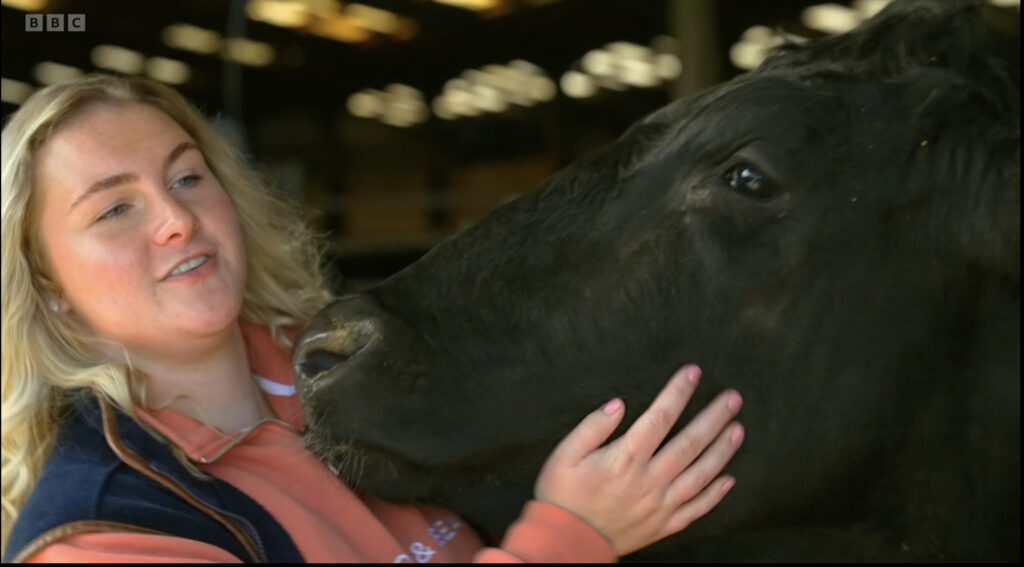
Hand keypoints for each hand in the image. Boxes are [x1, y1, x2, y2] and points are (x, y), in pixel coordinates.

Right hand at [534, 364, 742, 556]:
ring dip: (722, 450)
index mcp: (625, 459)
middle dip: (714, 417)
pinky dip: (715, 494)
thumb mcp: (564, 455)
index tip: (693, 372)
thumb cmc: (562, 495)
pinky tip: (729, 479)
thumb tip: (618, 404)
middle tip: (733, 398)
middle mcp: (648, 481)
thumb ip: (592, 427)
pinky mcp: (663, 525)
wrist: (565, 543)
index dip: (678, 392)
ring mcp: (660, 505)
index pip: (660, 418)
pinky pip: (696, 509)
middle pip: (690, 443)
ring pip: (700, 474)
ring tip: (738, 429)